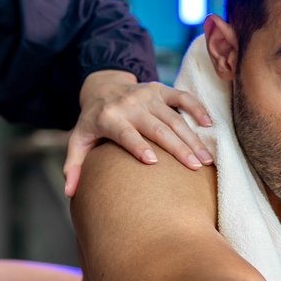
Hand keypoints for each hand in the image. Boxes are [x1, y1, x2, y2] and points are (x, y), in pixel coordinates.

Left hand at [62, 70, 214, 196]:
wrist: (102, 86)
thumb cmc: (92, 121)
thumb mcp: (78, 140)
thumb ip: (73, 165)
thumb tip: (69, 193)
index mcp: (109, 117)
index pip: (126, 133)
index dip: (138, 146)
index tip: (153, 162)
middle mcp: (130, 105)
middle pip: (157, 128)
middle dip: (177, 148)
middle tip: (195, 167)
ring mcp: (147, 95)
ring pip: (174, 118)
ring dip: (192, 138)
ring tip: (207, 159)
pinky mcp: (160, 89)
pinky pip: (182, 97)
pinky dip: (197, 108)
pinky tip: (210, 125)